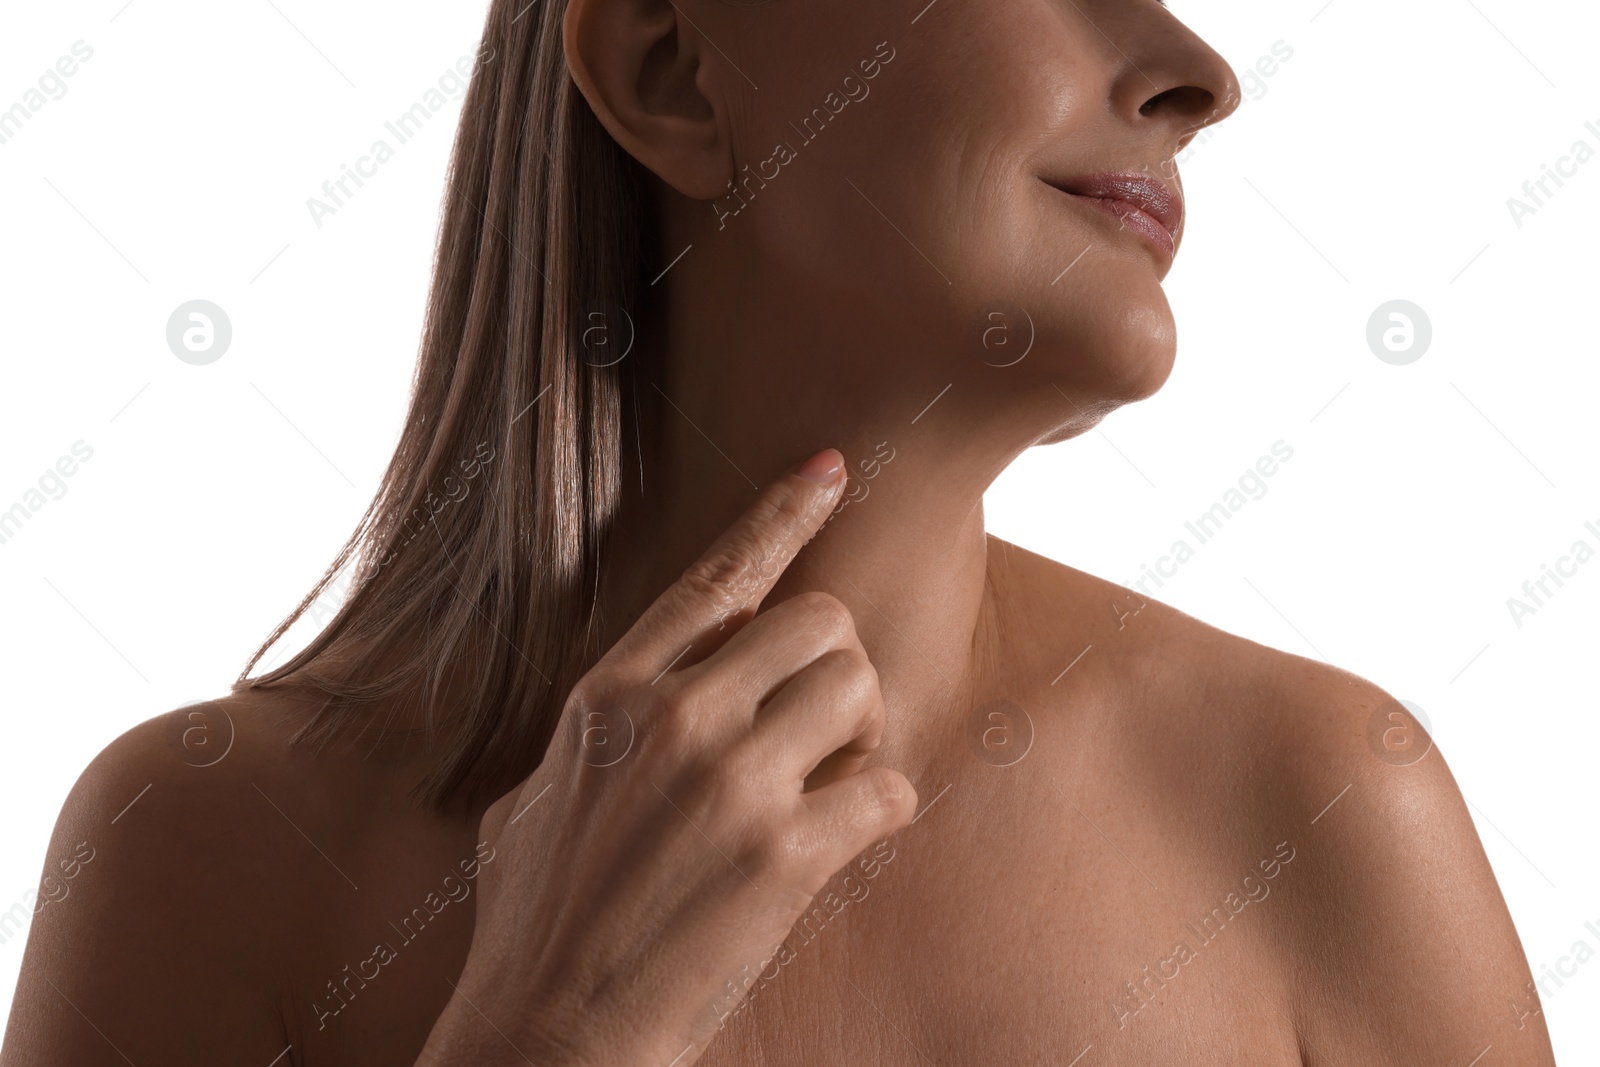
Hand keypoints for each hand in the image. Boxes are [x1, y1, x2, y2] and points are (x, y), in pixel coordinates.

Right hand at [417, 448, 917, 1066]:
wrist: (548, 1035)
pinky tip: (844, 839)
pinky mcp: (784, 855)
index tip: (833, 468)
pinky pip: (887, 787)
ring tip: (825, 781)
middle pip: (818, 620)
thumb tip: (626, 704)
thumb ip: (588, 735)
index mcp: (608, 693)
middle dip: (832, 668)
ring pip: (859, 688)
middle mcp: (672, 717)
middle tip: (817, 727)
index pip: (716, 575)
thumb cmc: (534, 924)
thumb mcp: (530, 798)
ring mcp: (730, 782)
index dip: (784, 512)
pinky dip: (880, 809)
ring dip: (860, 733)